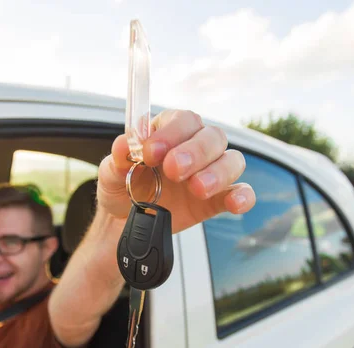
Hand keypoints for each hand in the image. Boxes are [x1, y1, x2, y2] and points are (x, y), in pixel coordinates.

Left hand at [96, 109, 255, 232]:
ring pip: (231, 160)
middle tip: (173, 170)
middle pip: (212, 137)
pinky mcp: (217, 199)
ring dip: (218, 173)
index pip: (181, 120)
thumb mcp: (110, 174)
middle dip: (195, 152)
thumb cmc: (121, 188)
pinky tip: (234, 202)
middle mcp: (193, 148)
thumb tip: (123, 145)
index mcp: (168, 132)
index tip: (151, 153)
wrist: (125, 222)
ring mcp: (208, 173)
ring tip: (197, 188)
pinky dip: (243, 196)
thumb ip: (117, 159)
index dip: (170, 133)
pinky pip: (240, 192)